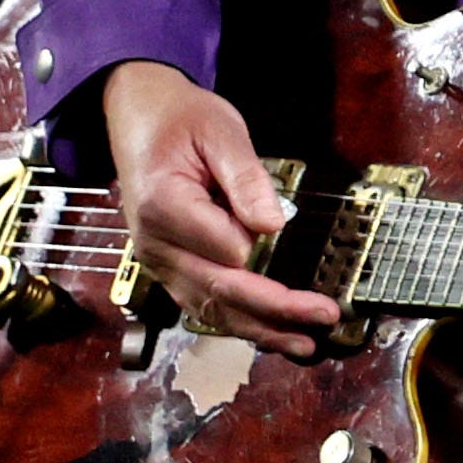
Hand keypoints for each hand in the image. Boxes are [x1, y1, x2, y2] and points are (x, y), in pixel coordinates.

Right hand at [105, 61, 332, 354]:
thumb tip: (273, 225)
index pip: (224, 250)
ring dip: (258, 330)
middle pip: (219, 290)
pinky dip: (235, 321)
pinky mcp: (165, 265)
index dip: (263, 258)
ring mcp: (155, 260)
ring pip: (209, 307)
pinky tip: (268, 334)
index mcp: (165, 207)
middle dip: (275, 312)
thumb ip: (246, 178)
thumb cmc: (182, 120)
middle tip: (324, 320)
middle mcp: (153, 244)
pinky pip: (200, 302)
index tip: (300, 261)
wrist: (138, 116)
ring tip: (303, 347)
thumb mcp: (221, 131)